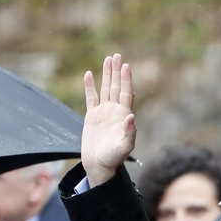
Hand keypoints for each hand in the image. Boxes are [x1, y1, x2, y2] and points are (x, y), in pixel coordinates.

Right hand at [82, 53, 136, 186]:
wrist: (99, 165)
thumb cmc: (113, 158)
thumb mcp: (123, 147)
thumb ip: (129, 133)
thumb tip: (131, 117)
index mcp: (124, 116)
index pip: (126, 93)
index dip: (126, 80)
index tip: (125, 66)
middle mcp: (115, 111)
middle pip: (116, 87)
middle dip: (116, 72)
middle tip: (116, 56)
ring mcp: (103, 112)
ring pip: (105, 89)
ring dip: (106, 75)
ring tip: (108, 59)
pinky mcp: (92, 117)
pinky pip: (91, 98)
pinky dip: (89, 86)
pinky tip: (89, 75)